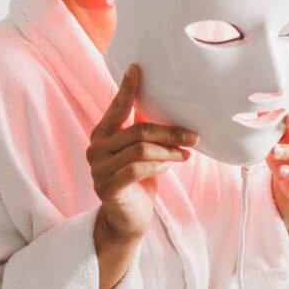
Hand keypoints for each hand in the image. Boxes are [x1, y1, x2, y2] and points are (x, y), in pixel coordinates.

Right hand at [86, 64, 198, 240]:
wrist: (126, 220)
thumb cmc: (137, 180)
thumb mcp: (140, 151)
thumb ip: (144, 128)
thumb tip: (168, 102)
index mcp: (103, 134)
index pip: (116, 107)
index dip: (127, 88)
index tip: (137, 69)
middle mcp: (96, 148)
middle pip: (137, 130)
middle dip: (169, 131)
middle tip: (192, 134)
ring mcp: (98, 169)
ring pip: (140, 150)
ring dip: (168, 150)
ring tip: (185, 153)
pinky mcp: (107, 188)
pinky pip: (136, 169)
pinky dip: (157, 165)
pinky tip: (169, 166)